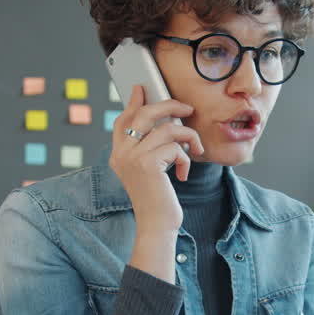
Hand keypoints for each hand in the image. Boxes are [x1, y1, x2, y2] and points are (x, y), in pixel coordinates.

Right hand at [109, 85, 203, 282]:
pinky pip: (175, 147)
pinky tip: (183, 173)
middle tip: (188, 108)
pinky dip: (186, 159)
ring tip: (195, 149)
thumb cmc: (157, 200)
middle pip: (145, 114)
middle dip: (170, 106)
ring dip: (188, 137)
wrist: (156, 226)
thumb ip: (150, 148)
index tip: (142, 89)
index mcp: (118, 155)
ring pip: (167, 129)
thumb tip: (166, 123)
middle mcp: (121, 154)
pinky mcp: (148, 165)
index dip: (133, 102)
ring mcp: (132, 158)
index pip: (123, 120)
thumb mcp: (149, 171)